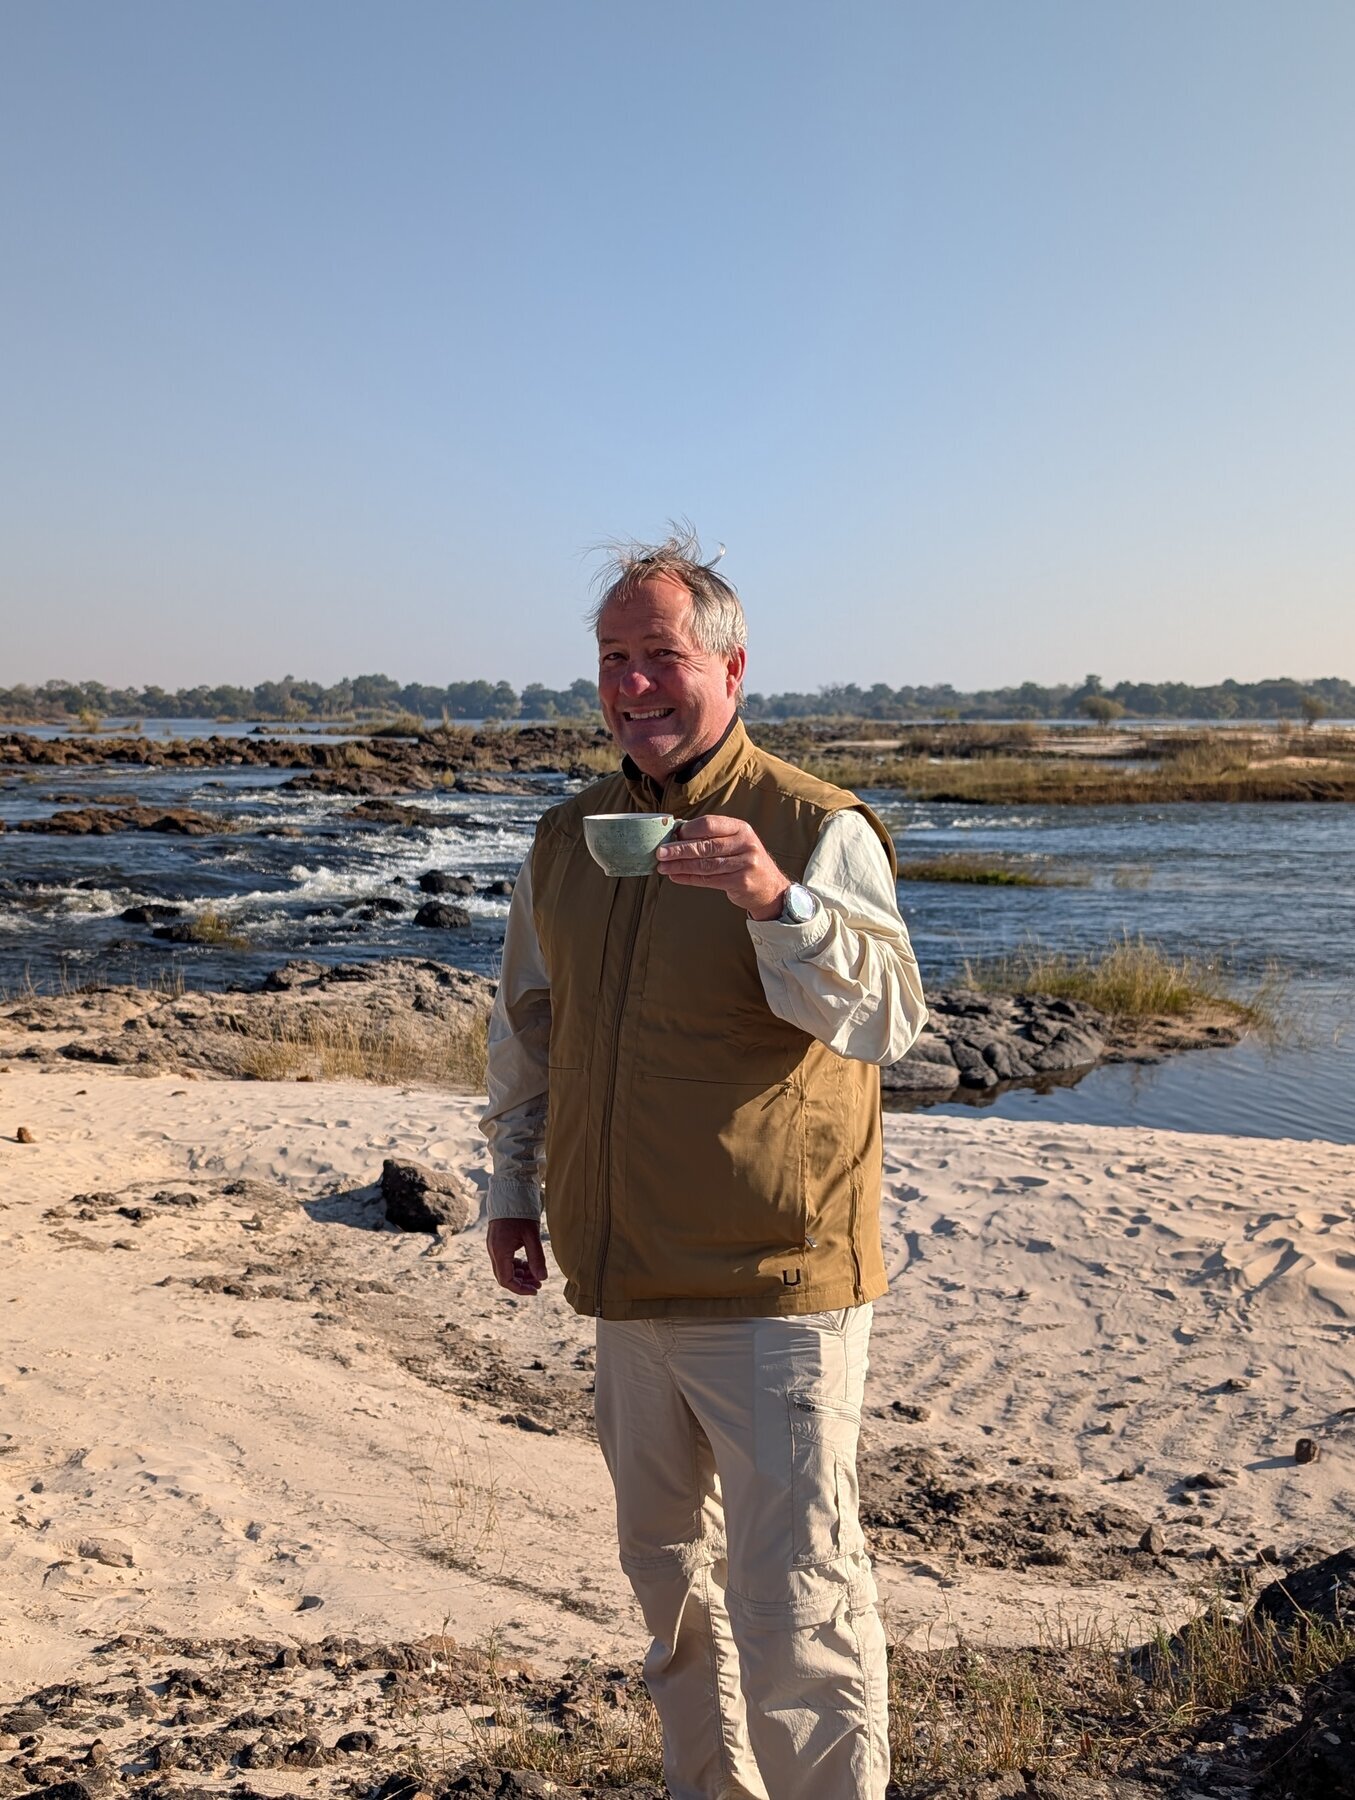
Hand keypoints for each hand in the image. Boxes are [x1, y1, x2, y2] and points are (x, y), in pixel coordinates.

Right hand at [487, 1218, 547, 1296]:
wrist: (509, 1193)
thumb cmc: (521, 1213)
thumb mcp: (532, 1236)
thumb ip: (536, 1258)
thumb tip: (542, 1278)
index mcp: (500, 1251)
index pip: (506, 1280)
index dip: (521, 1289)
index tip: (536, 1290)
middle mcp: (493, 1251)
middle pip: (504, 1276)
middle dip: (522, 1282)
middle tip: (539, 1283)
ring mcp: (494, 1247)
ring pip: (505, 1269)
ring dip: (520, 1274)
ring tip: (536, 1273)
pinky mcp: (497, 1243)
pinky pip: (504, 1261)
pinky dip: (516, 1265)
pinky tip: (528, 1264)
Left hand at [656, 815, 787, 918]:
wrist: (769, 887)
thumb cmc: (744, 861)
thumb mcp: (735, 843)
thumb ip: (711, 838)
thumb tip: (676, 836)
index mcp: (741, 828)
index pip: (710, 824)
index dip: (688, 830)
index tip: (671, 836)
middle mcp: (745, 843)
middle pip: (706, 846)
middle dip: (679, 849)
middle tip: (660, 853)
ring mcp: (745, 863)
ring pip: (705, 864)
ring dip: (681, 866)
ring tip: (663, 867)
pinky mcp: (741, 881)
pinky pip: (709, 879)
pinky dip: (689, 878)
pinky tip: (676, 876)